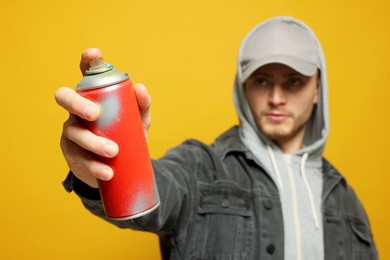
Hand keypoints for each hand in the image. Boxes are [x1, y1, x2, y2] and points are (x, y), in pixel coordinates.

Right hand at [55, 48, 151, 187]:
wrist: (117, 169)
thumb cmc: (125, 137)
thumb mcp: (137, 123)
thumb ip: (141, 107)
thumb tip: (140, 88)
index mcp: (94, 98)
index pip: (86, 75)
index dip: (87, 62)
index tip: (93, 54)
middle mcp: (77, 110)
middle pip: (65, 98)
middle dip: (77, 103)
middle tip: (94, 114)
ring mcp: (72, 132)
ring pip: (73, 132)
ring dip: (93, 142)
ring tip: (113, 152)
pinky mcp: (72, 154)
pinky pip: (78, 157)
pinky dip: (94, 165)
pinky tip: (107, 172)